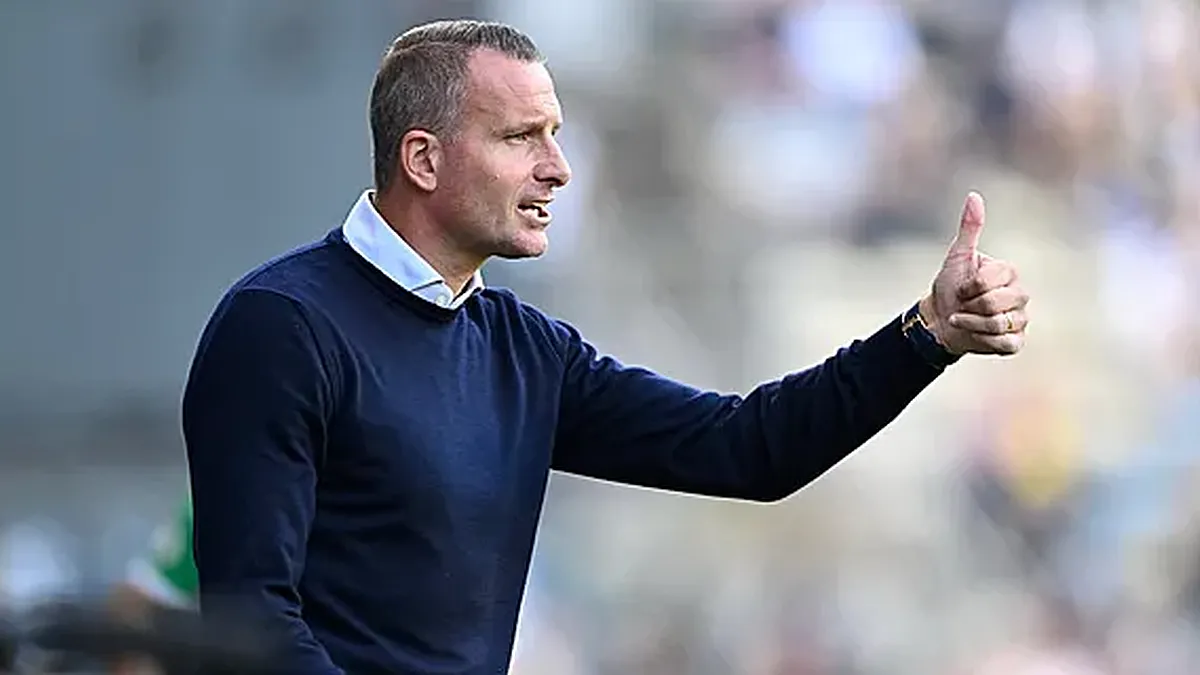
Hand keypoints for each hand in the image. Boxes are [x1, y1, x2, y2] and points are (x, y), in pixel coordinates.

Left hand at [919, 192, 1028, 355]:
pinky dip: (981, 339)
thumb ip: (969, 228)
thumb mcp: (957, 257)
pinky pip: (1004, 343)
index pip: (991, 280)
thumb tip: (974, 196)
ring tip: (964, 318)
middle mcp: (1020, 295)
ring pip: (999, 324)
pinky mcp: (1016, 341)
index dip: (969, 286)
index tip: (961, 287)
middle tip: (963, 304)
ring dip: (971, 323)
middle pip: (995, 303)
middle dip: (969, 305)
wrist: (939, 320)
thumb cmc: (949, 286)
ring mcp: (1020, 319)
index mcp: (1009, 273)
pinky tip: (973, 334)